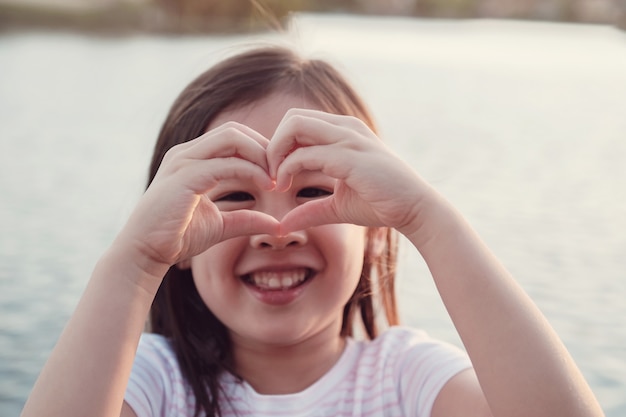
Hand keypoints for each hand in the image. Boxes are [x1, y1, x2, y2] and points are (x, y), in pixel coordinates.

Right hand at [118, 122, 280, 268]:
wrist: (145, 252)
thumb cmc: (178, 237)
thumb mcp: (221, 226)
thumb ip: (247, 220)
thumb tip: (278, 225)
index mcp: (193, 159)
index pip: (233, 137)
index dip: (260, 149)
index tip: (280, 172)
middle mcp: (187, 153)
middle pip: (234, 131)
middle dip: (263, 147)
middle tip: (283, 171)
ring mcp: (183, 162)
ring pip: (231, 138)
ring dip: (260, 155)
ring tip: (277, 178)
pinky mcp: (184, 177)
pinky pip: (225, 163)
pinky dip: (251, 170)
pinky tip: (267, 186)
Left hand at [267, 109, 428, 234]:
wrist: (415, 210)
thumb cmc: (380, 204)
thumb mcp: (337, 207)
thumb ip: (310, 210)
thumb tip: (281, 226)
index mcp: (344, 132)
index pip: (298, 122)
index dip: (280, 147)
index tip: (277, 177)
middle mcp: (345, 128)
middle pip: (292, 118)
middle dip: (273, 146)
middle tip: (271, 177)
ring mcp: (348, 139)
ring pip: (294, 126)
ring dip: (276, 155)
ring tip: (276, 183)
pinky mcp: (350, 157)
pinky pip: (306, 154)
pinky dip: (287, 170)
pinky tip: (285, 188)